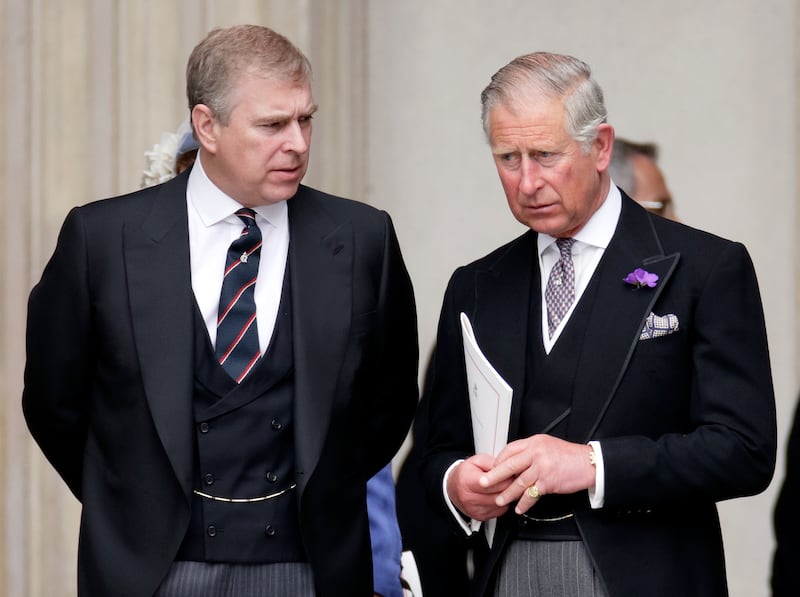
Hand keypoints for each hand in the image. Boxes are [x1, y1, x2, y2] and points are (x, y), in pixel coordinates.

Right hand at [447, 453, 512, 520]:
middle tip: (514, 480)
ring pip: (501, 504)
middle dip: (509, 487)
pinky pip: (499, 511)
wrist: (453, 487)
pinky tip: (499, 495)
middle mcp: (469, 498)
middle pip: (498, 495)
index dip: (506, 477)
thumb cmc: (465, 473)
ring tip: (507, 487)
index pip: (493, 483)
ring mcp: (474, 509)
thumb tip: (508, 469)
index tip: (512, 473)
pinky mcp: (480, 517)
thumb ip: (493, 463)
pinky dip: (503, 503)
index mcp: (467, 481)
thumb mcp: (477, 461)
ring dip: (507, 496)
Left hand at [478, 434, 595, 514]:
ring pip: (519, 482)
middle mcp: (536, 453)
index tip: (492, 468)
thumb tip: (514, 460)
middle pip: (509, 465)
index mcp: (534, 442)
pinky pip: (532, 494)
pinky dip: (524, 503)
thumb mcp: (547, 445)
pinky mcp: (549, 481)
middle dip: (494, 476)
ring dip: (508, 493)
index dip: (499, 460)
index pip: (510, 450)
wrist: (588, 463)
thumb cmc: (569, 456)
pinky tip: (519, 508)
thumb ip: (531, 451)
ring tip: (500, 500)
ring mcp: (542, 467)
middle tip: (483, 483)